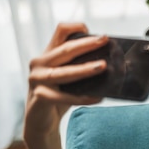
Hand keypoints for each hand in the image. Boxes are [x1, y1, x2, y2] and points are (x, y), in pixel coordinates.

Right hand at [24, 23, 107, 140]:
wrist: (41, 121)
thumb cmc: (59, 97)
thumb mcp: (69, 79)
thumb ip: (81, 69)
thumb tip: (110, 65)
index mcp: (49, 54)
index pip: (61, 32)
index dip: (76, 27)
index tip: (94, 31)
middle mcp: (40, 63)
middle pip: (65, 49)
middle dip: (87, 45)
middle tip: (105, 41)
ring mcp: (37, 79)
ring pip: (64, 72)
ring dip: (85, 69)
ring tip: (103, 66)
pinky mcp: (39, 96)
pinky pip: (64, 97)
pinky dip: (82, 98)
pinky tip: (97, 98)